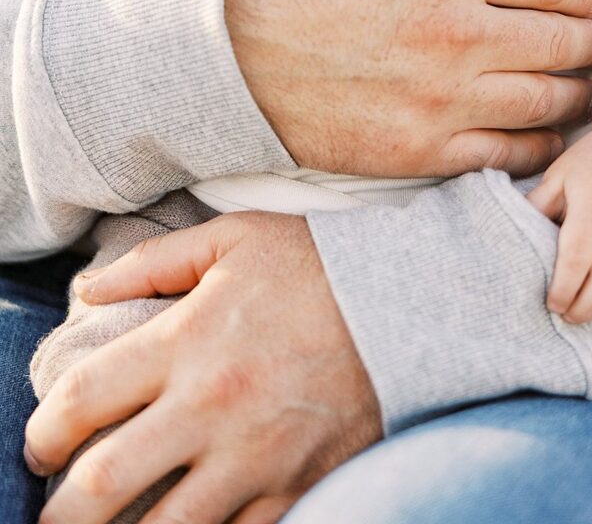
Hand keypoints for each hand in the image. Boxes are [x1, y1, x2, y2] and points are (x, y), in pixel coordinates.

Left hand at [26, 213, 381, 523]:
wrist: (408, 300)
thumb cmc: (317, 263)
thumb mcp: (234, 238)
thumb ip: (155, 260)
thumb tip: (89, 287)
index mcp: (187, 341)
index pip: (81, 400)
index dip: (42, 432)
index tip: (41, 444)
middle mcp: (211, 406)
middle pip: (101, 486)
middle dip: (59, 514)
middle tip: (54, 516)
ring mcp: (256, 456)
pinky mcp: (299, 486)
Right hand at [227, 0, 591, 178]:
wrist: (212, 42)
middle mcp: (455, 36)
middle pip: (567, 45)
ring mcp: (437, 100)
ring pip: (547, 105)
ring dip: (578, 96)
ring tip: (582, 88)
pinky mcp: (414, 150)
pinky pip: (502, 157)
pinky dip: (537, 148)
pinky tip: (541, 135)